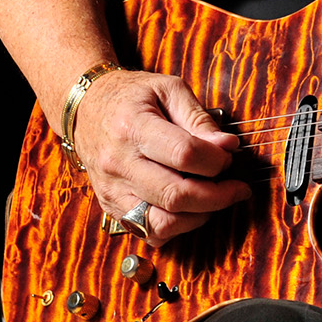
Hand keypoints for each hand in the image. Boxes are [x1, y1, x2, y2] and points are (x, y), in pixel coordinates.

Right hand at [73, 69, 251, 245]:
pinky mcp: (111, 207)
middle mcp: (118, 163)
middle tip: (236, 187)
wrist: (86, 108)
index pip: (184, 154)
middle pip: (176, 195)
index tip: (228, 155)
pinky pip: (148, 232)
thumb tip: (227, 147)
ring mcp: (112, 189)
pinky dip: (176, 227)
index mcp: (133, 126)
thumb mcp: (169, 89)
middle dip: (218, 196)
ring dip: (199, 216)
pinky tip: (189, 209)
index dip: (216, 159)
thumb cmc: (131, 96)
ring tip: (214, 199)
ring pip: (162, 223)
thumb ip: (199, 119)